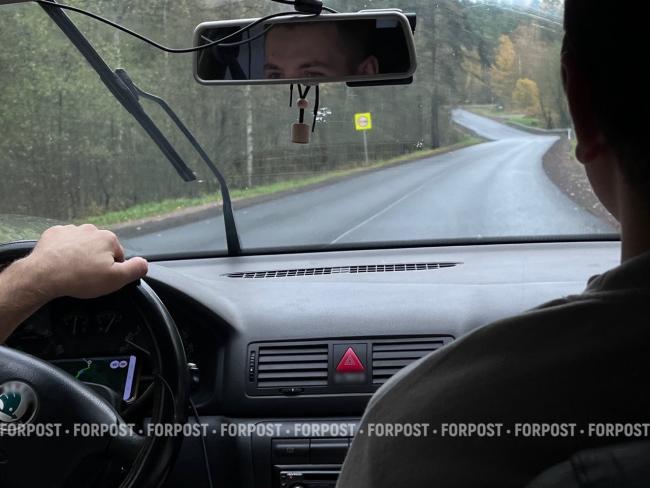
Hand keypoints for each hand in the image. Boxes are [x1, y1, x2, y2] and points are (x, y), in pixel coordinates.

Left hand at [22, 224, 147, 300]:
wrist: (44, 275)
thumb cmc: (81, 278)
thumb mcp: (116, 279)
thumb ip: (136, 269)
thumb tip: (145, 263)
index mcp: (108, 239)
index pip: (118, 255)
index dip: (111, 269)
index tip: (102, 279)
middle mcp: (91, 229)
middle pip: (99, 248)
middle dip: (95, 260)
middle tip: (87, 277)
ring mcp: (71, 230)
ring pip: (81, 244)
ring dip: (80, 255)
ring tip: (72, 271)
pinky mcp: (53, 234)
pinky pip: (64, 242)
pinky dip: (63, 251)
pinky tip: (60, 263)